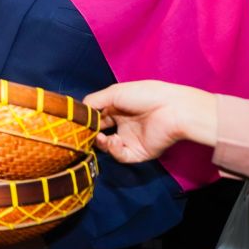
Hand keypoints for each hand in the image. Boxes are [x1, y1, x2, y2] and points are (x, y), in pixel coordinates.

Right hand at [84, 80, 216, 162]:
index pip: (96, 116)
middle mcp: (122, 124)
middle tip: (82, 133)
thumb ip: (93, 102)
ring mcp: (130, 139)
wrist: (172, 109)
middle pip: (100, 133)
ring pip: (108, 147)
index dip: (86, 120)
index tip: (76, 121)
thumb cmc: (144, 95)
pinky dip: (114, 150)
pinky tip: (113, 141)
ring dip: (101, 143)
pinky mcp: (138, 153)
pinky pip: (120, 155)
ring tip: (100, 137)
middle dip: (90, 133)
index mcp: (117, 109)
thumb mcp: (113, 93)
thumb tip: (77, 111)